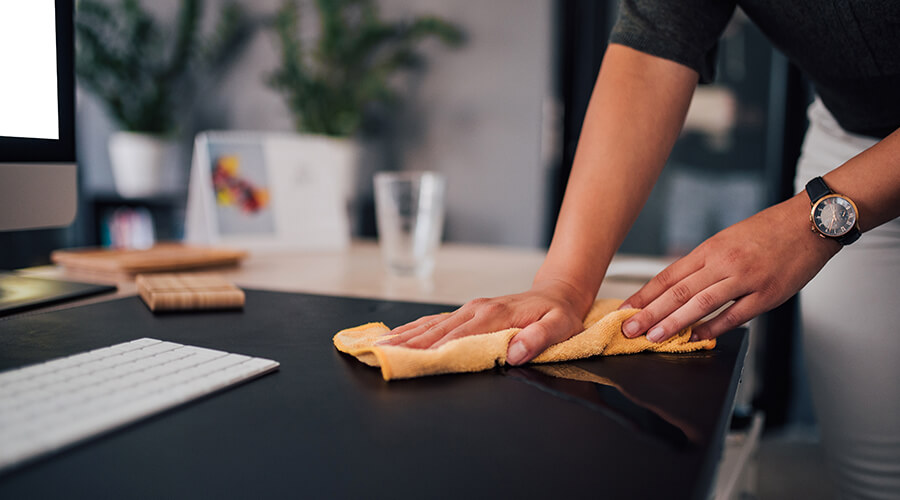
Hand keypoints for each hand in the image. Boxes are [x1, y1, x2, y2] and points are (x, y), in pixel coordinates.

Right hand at [377, 279, 592, 364]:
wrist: (558, 293)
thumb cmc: (559, 314)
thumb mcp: (560, 327)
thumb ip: (540, 339)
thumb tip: (515, 353)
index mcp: (494, 316)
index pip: (458, 338)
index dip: (432, 351)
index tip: (408, 361)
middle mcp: (476, 310)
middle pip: (436, 331)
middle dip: (407, 345)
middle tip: (380, 357)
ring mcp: (470, 310)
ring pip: (431, 325)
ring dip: (404, 336)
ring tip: (379, 346)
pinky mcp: (468, 312)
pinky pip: (436, 321)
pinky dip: (414, 328)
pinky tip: (398, 335)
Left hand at [619, 194, 839, 341]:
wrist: (810, 222)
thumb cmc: (768, 230)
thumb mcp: (728, 239)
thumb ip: (704, 264)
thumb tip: (677, 288)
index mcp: (710, 249)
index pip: (668, 275)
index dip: (644, 294)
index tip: (625, 309)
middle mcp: (723, 262)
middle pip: (678, 291)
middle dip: (649, 313)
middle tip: (629, 329)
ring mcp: (745, 279)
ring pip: (701, 303)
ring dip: (674, 323)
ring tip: (654, 338)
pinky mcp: (767, 294)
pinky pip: (735, 315)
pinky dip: (714, 328)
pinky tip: (697, 338)